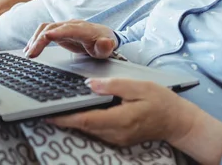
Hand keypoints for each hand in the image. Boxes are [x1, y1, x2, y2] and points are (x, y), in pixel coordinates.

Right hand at [24, 20, 116, 58]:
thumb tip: (106, 42)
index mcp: (84, 29)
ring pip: (46, 28)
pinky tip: (29, 50)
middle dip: (40, 40)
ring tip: (28, 54)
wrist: (103, 37)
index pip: (68, 29)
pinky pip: (44, 32)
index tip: (46, 37)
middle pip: (52, 28)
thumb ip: (106, 46)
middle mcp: (72, 25)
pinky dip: (36, 39)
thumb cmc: (105, 43)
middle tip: (31, 55)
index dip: (57, 32)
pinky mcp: (59, 31)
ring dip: (35, 39)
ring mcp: (64, 27)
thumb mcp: (108, 48)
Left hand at [46, 78, 198, 146]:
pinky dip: (84, 122)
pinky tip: (76, 113)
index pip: (86, 120)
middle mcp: (116, 133)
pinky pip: (96, 131)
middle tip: (44, 109)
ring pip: (88, 130)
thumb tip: (91, 83)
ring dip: (72, 121)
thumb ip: (114, 85)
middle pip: (83, 127)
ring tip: (55, 109)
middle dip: (63, 119)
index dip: (65, 118)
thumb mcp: (140, 86)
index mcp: (121, 120)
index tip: (48, 114)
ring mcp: (117, 139)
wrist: (177, 121)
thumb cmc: (161, 101)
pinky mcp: (118, 139)